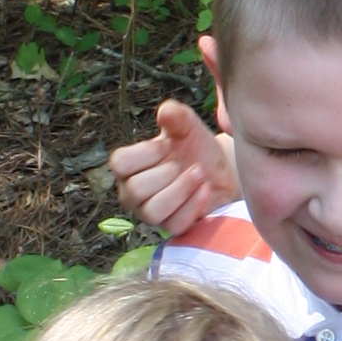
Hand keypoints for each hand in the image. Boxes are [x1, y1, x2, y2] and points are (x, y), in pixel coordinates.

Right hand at [111, 97, 236, 237]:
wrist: (222, 170)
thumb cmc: (195, 147)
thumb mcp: (188, 126)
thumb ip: (176, 116)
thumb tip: (165, 112)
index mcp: (129, 167)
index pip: (118, 163)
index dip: (145, 153)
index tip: (168, 145)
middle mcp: (133, 193)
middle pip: (136, 189)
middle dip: (167, 173)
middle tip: (186, 163)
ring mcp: (151, 214)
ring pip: (154, 211)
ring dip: (181, 189)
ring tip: (199, 173)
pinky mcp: (173, 228)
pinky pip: (177, 224)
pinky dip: (195, 204)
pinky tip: (206, 189)